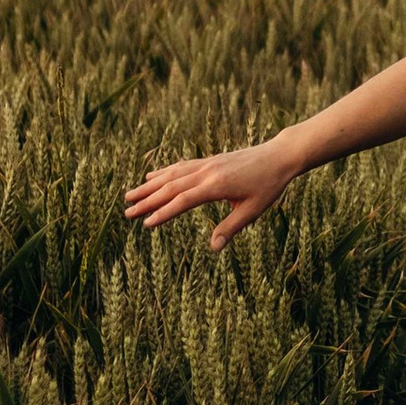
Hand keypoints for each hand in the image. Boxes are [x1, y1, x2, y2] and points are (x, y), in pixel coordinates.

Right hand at [123, 139, 303, 248]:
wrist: (279, 156)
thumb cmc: (269, 185)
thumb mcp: (253, 210)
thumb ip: (231, 228)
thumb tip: (213, 248)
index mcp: (217, 185)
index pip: (183, 201)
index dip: (164, 213)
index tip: (146, 224)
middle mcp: (207, 171)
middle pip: (170, 187)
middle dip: (147, 200)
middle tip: (127, 212)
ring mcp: (207, 163)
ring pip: (171, 175)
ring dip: (149, 185)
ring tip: (129, 194)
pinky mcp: (209, 160)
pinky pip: (181, 166)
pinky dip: (164, 172)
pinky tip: (152, 177)